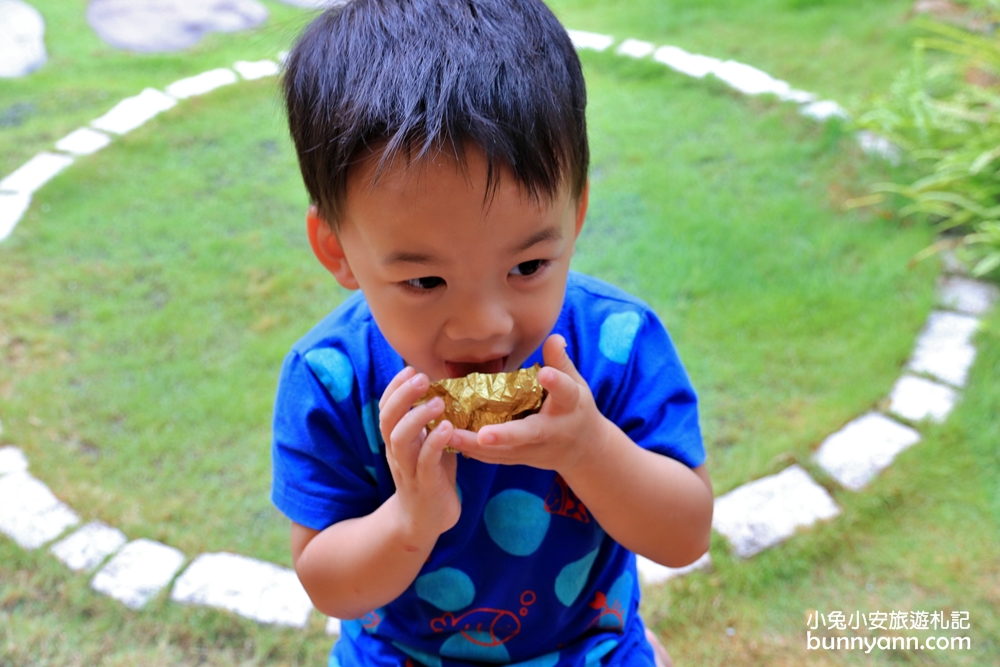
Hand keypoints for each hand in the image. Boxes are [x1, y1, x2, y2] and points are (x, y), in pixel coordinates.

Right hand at [378, 366, 460, 541]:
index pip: (386, 408)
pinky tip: (447, 428)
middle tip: (421, 377)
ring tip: (437, 402)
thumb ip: (433, 421)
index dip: (394, 388)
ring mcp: (409, 470)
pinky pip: (425, 462)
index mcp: (397, 440)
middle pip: (388, 419)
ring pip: (401, 440)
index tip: (410, 368)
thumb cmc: (431, 476)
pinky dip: (435, 443)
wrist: (424, 522)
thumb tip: (451, 389)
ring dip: (417, 417)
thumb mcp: (429, 444)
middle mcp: (397, 453)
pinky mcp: (425, 485)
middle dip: (402, 395)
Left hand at [450, 335, 609, 473]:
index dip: (555, 382)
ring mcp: (534, 449)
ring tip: (448, 435)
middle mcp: (551, 431)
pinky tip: (448, 441)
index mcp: (569, 407)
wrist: (583, 450)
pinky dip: (473, 452)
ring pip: (504, 452)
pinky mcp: (520, 459)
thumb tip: (553, 336)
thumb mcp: (576, 384)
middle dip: (505, 435)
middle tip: (483, 435)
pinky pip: (495, 458)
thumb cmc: (576, 409)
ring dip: (476, 446)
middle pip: (527, 433)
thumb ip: (560, 362)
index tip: (545, 373)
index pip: (564, 393)